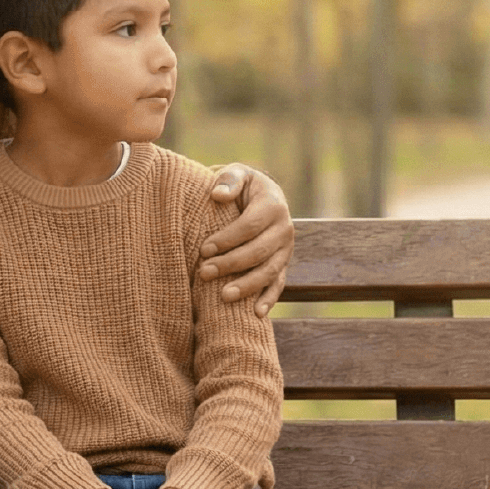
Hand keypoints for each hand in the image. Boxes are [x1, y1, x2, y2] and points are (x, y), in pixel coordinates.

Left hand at [200, 164, 294, 316]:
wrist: (259, 196)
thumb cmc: (241, 185)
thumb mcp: (237, 174)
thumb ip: (229, 180)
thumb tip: (218, 195)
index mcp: (273, 205)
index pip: (250, 226)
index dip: (227, 239)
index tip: (204, 250)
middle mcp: (284, 229)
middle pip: (258, 251)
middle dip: (231, 264)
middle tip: (204, 273)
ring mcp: (285, 249)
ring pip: (270, 271)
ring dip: (248, 286)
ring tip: (224, 296)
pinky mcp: (283, 264)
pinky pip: (278, 284)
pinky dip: (269, 299)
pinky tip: (256, 314)